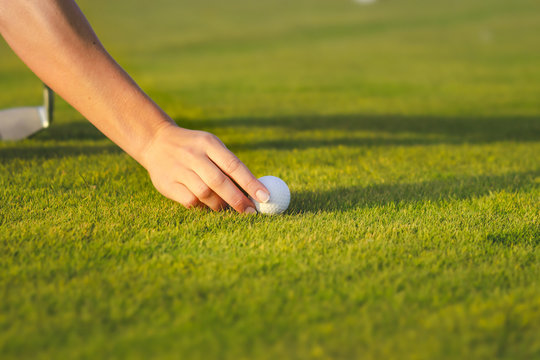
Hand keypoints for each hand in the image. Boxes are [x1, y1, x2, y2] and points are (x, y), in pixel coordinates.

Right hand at [140, 123, 269, 212]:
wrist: (156, 141)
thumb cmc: (194, 149)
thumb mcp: (211, 147)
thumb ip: (229, 166)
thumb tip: (255, 190)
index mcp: (209, 143)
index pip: (233, 165)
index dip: (250, 183)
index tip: (265, 197)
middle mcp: (194, 155)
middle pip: (219, 181)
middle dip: (237, 199)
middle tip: (250, 212)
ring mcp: (179, 169)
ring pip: (204, 193)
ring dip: (219, 204)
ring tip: (225, 207)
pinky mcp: (167, 183)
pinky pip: (190, 201)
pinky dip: (201, 206)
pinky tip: (205, 204)